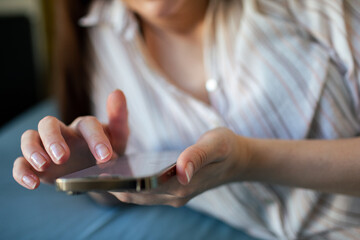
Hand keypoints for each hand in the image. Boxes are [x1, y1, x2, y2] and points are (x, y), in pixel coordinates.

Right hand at [13, 90, 128, 189]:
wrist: (98, 174)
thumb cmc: (108, 151)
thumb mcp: (119, 138)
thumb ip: (119, 118)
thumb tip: (117, 92)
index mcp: (85, 127)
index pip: (87, 124)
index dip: (95, 138)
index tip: (105, 157)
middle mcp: (63, 133)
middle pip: (49, 124)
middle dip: (53, 139)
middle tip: (63, 157)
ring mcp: (47, 148)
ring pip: (29, 138)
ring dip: (33, 150)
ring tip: (44, 166)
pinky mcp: (37, 165)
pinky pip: (20, 163)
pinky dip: (22, 172)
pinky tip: (33, 183)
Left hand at [110, 128, 250, 206]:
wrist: (239, 159)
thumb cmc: (227, 148)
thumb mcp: (215, 145)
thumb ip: (197, 156)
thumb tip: (180, 171)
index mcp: (183, 185)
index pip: (143, 189)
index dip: (119, 184)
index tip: (97, 177)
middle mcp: (175, 195)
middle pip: (137, 194)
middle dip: (113, 185)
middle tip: (89, 173)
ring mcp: (175, 195)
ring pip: (141, 195)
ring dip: (121, 186)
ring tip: (99, 173)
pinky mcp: (175, 190)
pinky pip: (148, 191)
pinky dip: (132, 184)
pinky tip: (121, 172)